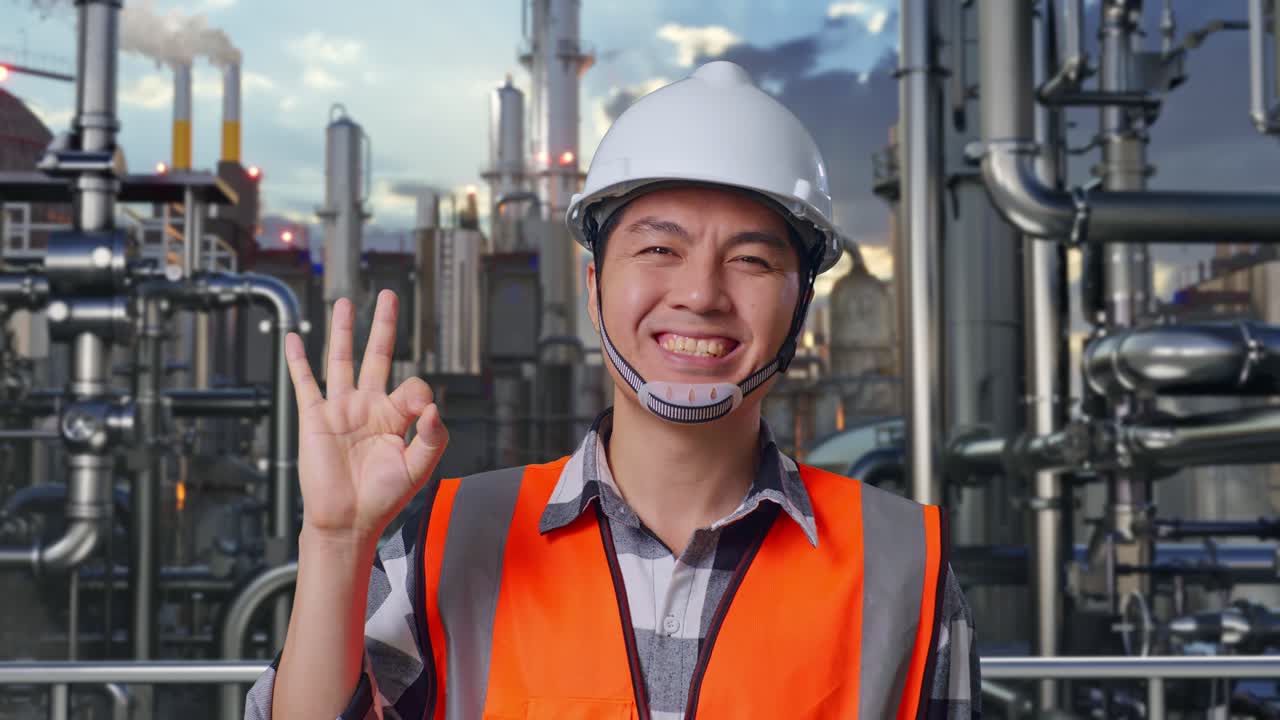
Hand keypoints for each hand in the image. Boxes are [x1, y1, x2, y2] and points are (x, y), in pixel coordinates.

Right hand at [283, 290, 447, 543]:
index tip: (423, 411)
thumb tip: (435, 406)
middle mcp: (369, 406)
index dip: (420, 393)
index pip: (413, 385)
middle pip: (377, 355)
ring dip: (343, 331)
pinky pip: (305, 382)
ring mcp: (341, 409)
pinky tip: (294, 338)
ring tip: (345, 303)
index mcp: (396, 417)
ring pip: (341, 360)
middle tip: (389, 296)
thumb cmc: (384, 498)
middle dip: (384, 325)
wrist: (347, 520)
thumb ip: (433, 436)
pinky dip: (298, 360)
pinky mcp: (315, 417)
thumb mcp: (419, 468)